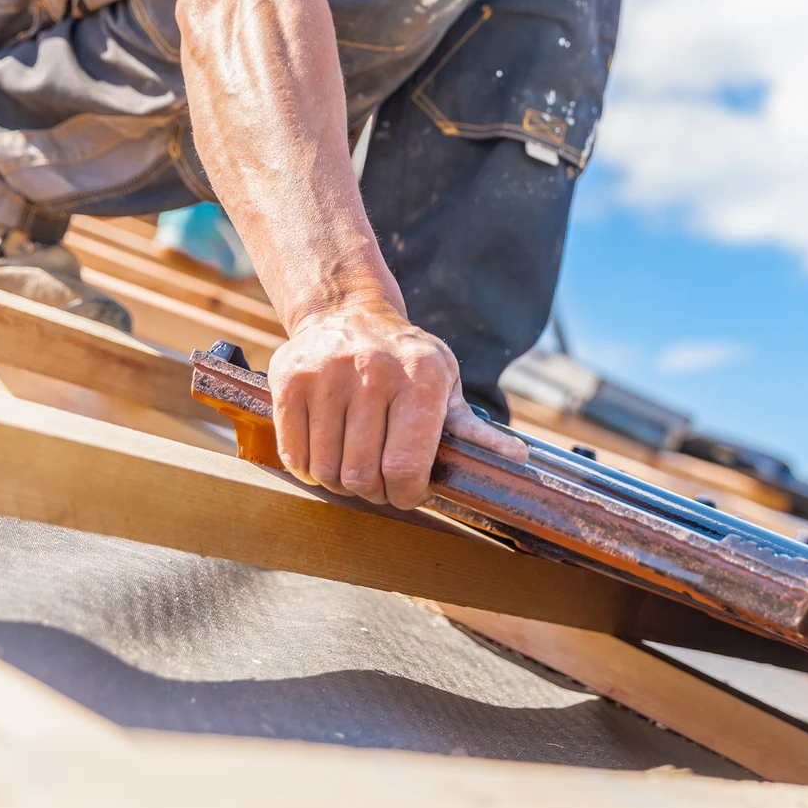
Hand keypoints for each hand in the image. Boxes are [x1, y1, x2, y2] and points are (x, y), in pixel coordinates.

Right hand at [268, 301, 526, 508]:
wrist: (348, 312)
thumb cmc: (406, 360)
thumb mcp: (447, 384)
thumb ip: (474, 428)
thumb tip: (518, 459)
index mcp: (421, 377)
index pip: (405, 466)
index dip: (406, 494)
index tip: (408, 494)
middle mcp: (373, 371)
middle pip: (362, 474)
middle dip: (374, 492)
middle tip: (378, 485)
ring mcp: (327, 373)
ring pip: (326, 470)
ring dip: (339, 484)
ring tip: (352, 468)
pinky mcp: (289, 379)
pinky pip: (293, 453)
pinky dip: (308, 469)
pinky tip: (324, 456)